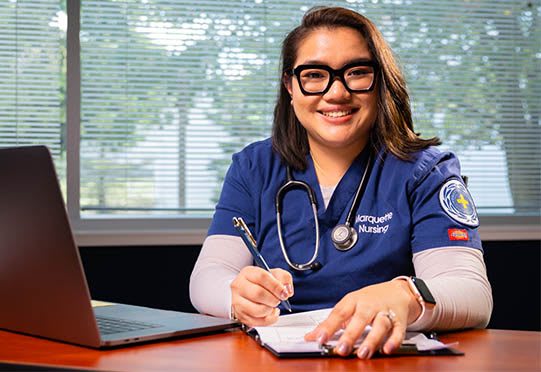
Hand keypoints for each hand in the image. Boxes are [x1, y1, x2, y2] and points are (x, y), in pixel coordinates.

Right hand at [230, 266, 292, 326]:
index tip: (284, 292)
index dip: (276, 286)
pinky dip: (269, 320)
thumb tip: (287, 290)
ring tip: (272, 306)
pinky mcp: (240, 316)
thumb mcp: (274, 274)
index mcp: (248, 273)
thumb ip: (284, 278)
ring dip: (270, 310)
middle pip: (258, 294)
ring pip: (257, 310)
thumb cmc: (261, 283)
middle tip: (278, 300)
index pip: (262, 277)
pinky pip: (257, 322)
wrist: (249, 292)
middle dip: (273, 299)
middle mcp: (239, 286)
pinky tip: (270, 313)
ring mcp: (238, 302)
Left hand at [304, 280, 420, 358]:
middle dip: (350, 335)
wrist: (396, 291)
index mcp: (353, 301)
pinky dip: (394, 340)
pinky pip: (398, 330)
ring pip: (380, 325)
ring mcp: (385, 311)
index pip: (339, 313)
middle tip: (341, 350)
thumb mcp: (348, 306)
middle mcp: (369, 305)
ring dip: (372, 340)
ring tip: (363, 354)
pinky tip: (387, 349)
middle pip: (359, 319)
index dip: (328, 326)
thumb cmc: (369, 300)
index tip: (319, 338)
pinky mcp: (399, 320)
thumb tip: (311, 336)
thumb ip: (331, 323)